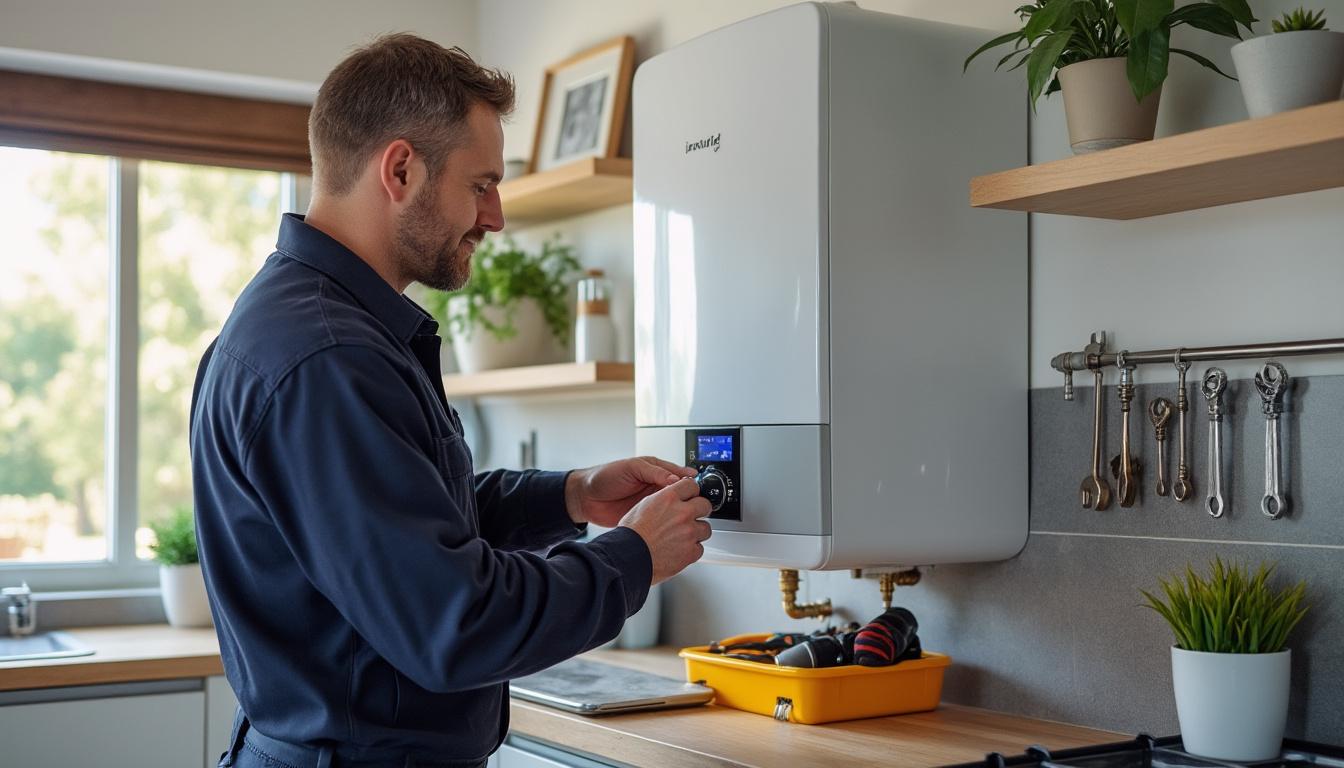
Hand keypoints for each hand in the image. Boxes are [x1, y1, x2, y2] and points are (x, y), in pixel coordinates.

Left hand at [565, 457, 696, 527]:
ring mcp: (650, 504)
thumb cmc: (604, 477)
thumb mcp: (631, 468)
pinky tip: (674, 527)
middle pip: (679, 493)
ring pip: (672, 509)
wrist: (585, 498)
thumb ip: (654, 472)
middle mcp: (654, 487)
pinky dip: (668, 524)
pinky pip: (661, 521)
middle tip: (699, 505)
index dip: (689, 481)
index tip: (699, 488)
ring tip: (689, 517)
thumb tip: (675, 480)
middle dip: (689, 499)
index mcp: (654, 471)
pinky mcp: (644, 518)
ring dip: (679, 513)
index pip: (678, 475)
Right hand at [618, 477, 712, 583]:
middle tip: (691, 517)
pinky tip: (679, 551)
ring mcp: (689, 533)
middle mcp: (682, 513)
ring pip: (706, 528)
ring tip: (681, 538)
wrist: (628, 558)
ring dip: (696, 533)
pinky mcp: (691, 552)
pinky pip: (700, 549)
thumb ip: (663, 500)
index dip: (692, 492)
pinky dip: (691, 551)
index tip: (692, 496)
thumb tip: (671, 498)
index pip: (692, 485)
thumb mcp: (643, 506)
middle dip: (699, 511)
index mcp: (669, 498)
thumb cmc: (631, 535)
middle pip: (705, 505)